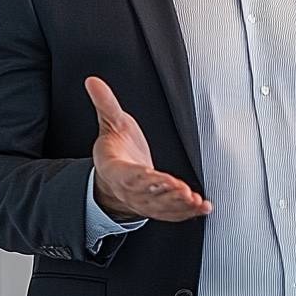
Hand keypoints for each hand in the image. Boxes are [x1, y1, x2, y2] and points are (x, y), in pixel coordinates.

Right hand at [85, 77, 211, 221]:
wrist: (113, 175)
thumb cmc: (115, 148)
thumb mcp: (110, 123)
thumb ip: (105, 103)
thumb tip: (93, 81)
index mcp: (116, 169)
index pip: (127, 175)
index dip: (140, 177)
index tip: (151, 176)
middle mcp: (129, 189)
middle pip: (146, 195)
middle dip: (165, 194)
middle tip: (182, 191)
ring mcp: (143, 201)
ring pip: (160, 207)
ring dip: (178, 205)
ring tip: (194, 201)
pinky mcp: (157, 206)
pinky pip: (171, 213)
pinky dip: (187, 212)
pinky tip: (202, 207)